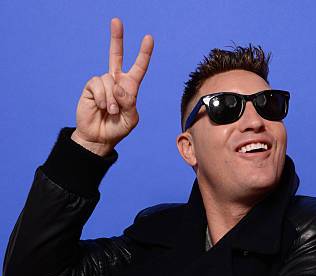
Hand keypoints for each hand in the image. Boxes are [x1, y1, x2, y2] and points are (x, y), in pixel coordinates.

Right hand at [71, 17, 153, 154]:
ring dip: (112, 100)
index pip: (138, 68)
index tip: (149, 38)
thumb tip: (117, 86)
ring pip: (109, 81)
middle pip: (115, 55)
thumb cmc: (117, 129)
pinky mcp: (91, 87)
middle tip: (116, 20)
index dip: (143, 54)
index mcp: (129, 88)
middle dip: (116, 38)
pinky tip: (102, 107)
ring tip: (111, 112)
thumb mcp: (130, 118)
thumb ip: (129, 102)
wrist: (99, 138)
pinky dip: (103, 98)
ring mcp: (103, 83)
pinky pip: (98, 85)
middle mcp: (115, 81)